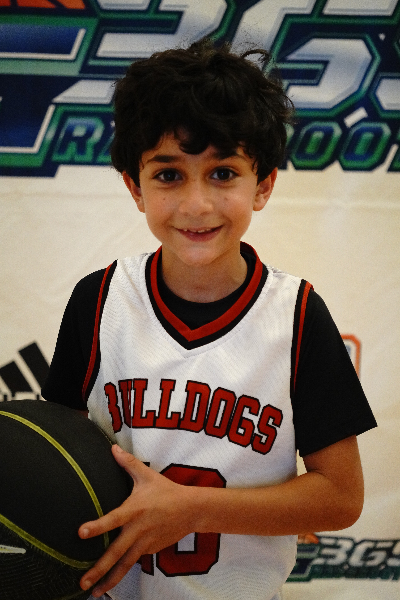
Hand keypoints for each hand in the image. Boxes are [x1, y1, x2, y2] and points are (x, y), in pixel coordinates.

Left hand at [78, 445, 195, 596]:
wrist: (192, 509)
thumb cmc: (166, 490)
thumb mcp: (147, 475)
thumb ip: (128, 463)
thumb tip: (113, 448)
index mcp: (134, 510)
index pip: (113, 519)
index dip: (98, 526)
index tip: (81, 533)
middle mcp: (138, 530)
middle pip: (116, 553)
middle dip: (98, 569)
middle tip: (82, 583)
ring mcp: (145, 543)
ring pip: (125, 565)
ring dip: (109, 580)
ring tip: (93, 593)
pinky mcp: (151, 550)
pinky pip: (135, 560)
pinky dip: (123, 570)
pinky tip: (111, 580)